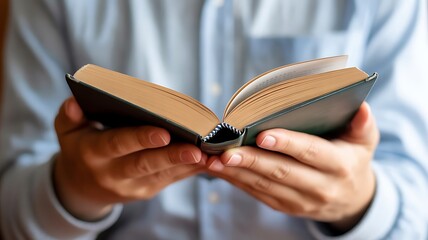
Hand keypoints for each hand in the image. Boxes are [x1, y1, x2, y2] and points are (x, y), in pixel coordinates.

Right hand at [54, 97, 205, 220]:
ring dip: (187, 164)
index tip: (163, 132)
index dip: (140, 138)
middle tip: (196, 149)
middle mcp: (113, 173)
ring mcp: (132, 186)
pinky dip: (190, 169)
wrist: (82, 187)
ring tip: (210, 154)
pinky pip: (171, 179)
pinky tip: (208, 159)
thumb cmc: (79, 149)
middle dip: (171, 156)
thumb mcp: (66, 132)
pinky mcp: (147, 191)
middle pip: (145, 164)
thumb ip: (68, 116)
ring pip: (163, 174)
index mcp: (93, 153)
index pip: (118, 144)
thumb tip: (75, 103)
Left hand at [207, 102, 378, 231]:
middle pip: (282, 172)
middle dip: (253, 161)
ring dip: (238, 173)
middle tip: (227, 151)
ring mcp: (301, 201)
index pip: (311, 153)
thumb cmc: (353, 159)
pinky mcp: (285, 207)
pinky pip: (259, 194)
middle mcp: (320, 187)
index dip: (287, 144)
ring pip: (266, 186)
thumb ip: (362, 124)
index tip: (263, 135)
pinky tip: (220, 170)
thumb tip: (361, 107)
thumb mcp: (365, 141)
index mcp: (339, 166)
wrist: (352, 199)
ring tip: (214, 160)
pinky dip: (238, 182)